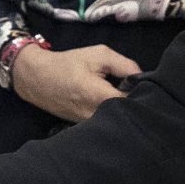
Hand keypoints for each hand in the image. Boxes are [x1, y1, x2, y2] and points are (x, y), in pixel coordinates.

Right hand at [10, 44, 139, 123]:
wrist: (36, 78)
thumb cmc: (68, 64)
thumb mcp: (99, 54)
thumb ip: (125, 65)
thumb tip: (143, 78)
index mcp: (99, 96)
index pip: (134, 104)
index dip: (144, 96)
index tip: (148, 88)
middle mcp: (95, 116)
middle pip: (127, 117)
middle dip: (136, 106)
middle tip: (139, 93)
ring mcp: (89, 126)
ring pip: (117, 123)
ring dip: (124, 112)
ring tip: (124, 98)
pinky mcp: (84, 129)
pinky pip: (105, 124)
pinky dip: (112, 117)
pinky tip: (111, 107)